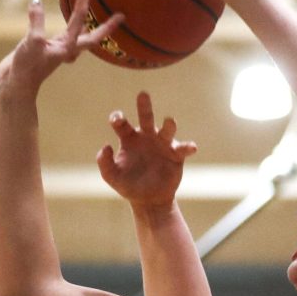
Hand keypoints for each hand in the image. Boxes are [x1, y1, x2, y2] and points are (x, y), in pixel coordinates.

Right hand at [0, 0, 122, 100]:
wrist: (16, 86)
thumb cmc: (26, 68)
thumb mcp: (31, 42)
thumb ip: (36, 20)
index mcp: (67, 47)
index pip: (79, 18)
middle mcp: (68, 50)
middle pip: (93, 36)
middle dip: (107, 26)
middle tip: (121, 16)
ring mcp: (60, 52)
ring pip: (82, 38)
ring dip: (92, 28)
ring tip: (100, 18)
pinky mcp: (50, 52)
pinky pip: (67, 38)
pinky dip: (72, 29)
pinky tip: (72, 24)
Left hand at [96, 91, 196, 210]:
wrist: (149, 201)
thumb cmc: (129, 186)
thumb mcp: (112, 177)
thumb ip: (104, 163)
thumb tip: (106, 146)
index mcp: (129, 138)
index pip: (122, 123)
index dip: (118, 118)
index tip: (117, 120)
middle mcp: (147, 137)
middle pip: (145, 117)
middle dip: (144, 106)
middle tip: (143, 94)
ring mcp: (163, 144)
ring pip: (167, 130)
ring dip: (169, 125)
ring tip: (169, 121)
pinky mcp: (176, 155)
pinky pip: (183, 149)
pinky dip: (188, 147)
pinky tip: (192, 148)